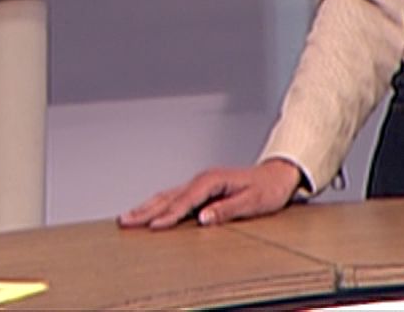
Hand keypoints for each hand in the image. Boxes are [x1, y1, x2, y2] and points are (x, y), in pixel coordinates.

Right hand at [117, 158, 304, 229]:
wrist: (278, 176)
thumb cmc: (267, 189)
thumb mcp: (252, 202)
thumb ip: (227, 210)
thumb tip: (202, 218)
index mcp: (213, 180)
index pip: (186, 200)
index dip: (169, 215)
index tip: (153, 227)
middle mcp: (203, 179)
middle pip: (170, 196)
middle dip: (146, 210)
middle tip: (125, 221)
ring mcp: (201, 183)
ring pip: (168, 195)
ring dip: (147, 206)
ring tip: (127, 217)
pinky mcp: (202, 189)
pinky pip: (175, 196)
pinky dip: (159, 204)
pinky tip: (148, 211)